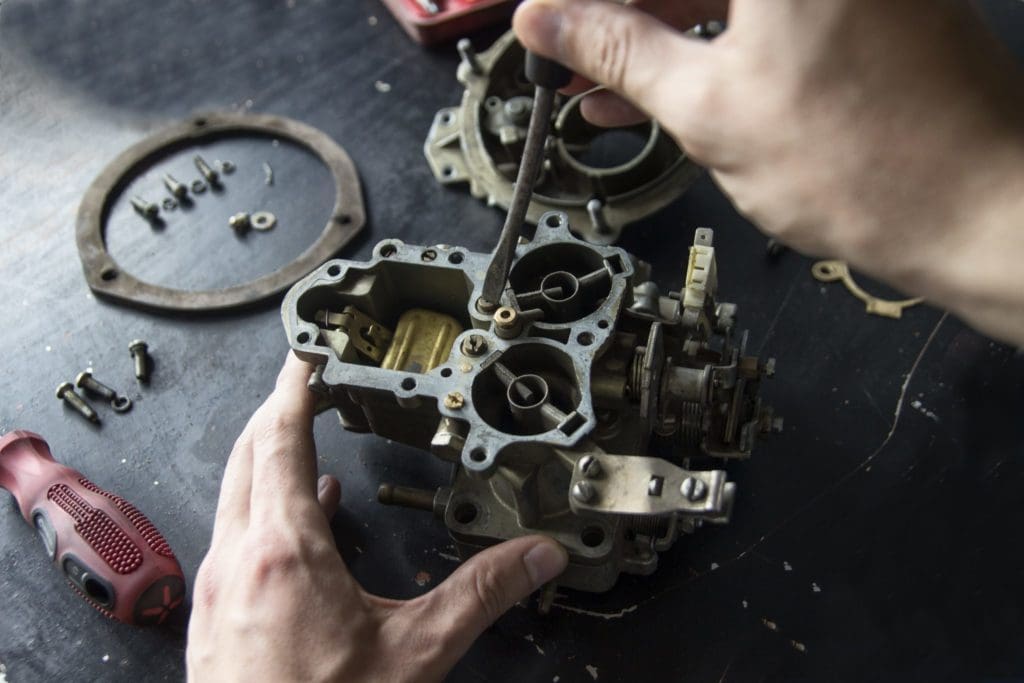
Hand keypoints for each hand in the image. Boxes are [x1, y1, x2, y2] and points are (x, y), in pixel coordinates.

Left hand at [186, 353, 567, 681]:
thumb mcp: (416, 654)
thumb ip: (480, 595)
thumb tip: (535, 555)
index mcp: (284, 551)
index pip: (281, 439)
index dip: (294, 387)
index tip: (306, 354)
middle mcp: (236, 560)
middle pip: (247, 454)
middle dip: (276, 410)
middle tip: (305, 382)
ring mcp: (215, 589)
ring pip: (234, 494)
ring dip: (266, 457)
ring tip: (302, 439)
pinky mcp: (211, 617)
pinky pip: (234, 536)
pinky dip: (264, 508)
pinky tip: (303, 523)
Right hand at [514, 0, 1023, 344]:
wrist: (978, 209)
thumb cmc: (866, 160)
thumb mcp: (709, 107)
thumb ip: (619, 51)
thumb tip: (549, 22)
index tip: (545, 15)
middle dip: (613, 12)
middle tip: (557, 49)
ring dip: (647, 34)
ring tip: (586, 80)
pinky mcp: (855, 5)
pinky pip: (753, 12)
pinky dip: (701, 46)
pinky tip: (646, 89)